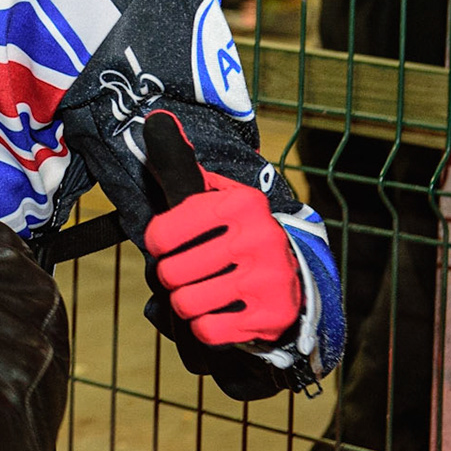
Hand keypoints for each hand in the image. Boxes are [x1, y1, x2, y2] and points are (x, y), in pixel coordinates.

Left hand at [142, 169, 301, 347]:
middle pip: (171, 273)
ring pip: (186, 304)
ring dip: (187, 303)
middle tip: (190, 272)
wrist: (293, 280)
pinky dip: (206, 327)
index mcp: (240, 202)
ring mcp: (269, 278)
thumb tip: (157, 119)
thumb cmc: (236, 235)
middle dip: (173, 277)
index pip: (161, 233)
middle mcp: (259, 236)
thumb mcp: (213, 196)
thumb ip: (180, 164)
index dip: (158, 244)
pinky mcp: (272, 317)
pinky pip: (208, 331)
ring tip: (204, 291)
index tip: (173, 244)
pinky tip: (222, 312)